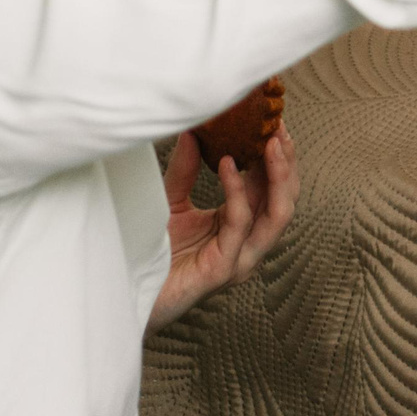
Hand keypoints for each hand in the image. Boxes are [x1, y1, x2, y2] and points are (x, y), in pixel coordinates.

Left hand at [147, 128, 298, 332]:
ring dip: (279, 176)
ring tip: (270, 143)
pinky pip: (239, 224)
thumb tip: (193, 132)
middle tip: (278, 129)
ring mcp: (239, 259)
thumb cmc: (152, 254)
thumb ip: (185, 170)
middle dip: (287, 163)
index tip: (275, 123)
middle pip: (284, 201)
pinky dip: (238, 192)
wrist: (129, 291)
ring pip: (277, 215)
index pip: (273, 190)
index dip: (278, 157)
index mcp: (241, 228)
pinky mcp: (223, 270)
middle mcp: (247, 245)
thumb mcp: (172, 201)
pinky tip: (228, 165)